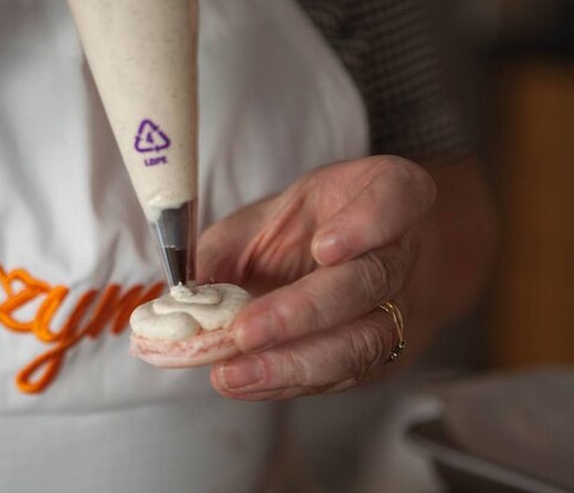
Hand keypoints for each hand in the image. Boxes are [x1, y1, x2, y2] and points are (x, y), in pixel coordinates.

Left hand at [197, 156, 436, 399]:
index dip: (365, 223)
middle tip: (246, 331)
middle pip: (366, 283)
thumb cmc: (297, 232)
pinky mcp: (377, 353)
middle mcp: (399, 251)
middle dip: (302, 312)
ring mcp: (396, 306)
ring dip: (293, 362)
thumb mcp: (257, 222)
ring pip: (360, 341)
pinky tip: (243, 382)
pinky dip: (286, 381)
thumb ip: (220, 252)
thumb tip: (177, 295)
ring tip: (236, 372)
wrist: (343, 261)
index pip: (395, 197)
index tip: (326, 247)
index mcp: (381, 193)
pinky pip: (339, 374)